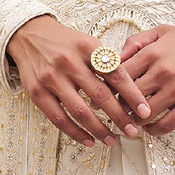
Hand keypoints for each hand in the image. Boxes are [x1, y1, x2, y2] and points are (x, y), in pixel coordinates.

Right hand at [6, 15, 150, 146]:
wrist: (30, 35)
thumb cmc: (64, 42)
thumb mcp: (87, 42)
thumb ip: (105, 61)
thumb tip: (129, 85)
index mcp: (87, 46)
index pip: (115, 73)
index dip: (132, 93)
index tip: (144, 109)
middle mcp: (69, 61)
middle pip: (100, 94)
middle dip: (119, 116)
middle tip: (132, 130)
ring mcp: (52, 78)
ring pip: (81, 110)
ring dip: (99, 129)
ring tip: (112, 139)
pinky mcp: (38, 92)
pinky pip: (59, 119)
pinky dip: (76, 133)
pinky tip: (88, 139)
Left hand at [118, 24, 174, 135]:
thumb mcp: (163, 32)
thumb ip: (137, 41)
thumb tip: (116, 57)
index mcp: (153, 53)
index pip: (121, 75)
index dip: (111, 86)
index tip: (108, 92)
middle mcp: (163, 72)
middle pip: (129, 97)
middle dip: (120, 106)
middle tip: (118, 110)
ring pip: (144, 114)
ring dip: (136, 120)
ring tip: (134, 119)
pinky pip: (164, 126)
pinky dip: (153, 130)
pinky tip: (151, 126)